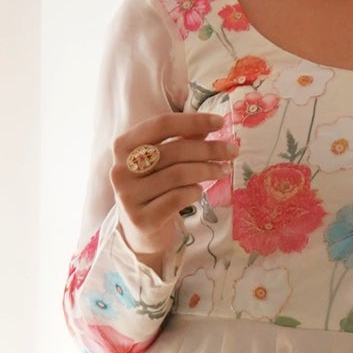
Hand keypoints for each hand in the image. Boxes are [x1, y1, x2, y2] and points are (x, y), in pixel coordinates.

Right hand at [113, 112, 240, 270]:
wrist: (139, 231)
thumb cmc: (153, 189)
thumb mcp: (163, 161)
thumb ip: (182, 140)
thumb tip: (209, 125)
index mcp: (123, 146)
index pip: (161, 125)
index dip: (193, 121)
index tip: (220, 122)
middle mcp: (121, 169)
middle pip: (173, 150)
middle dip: (208, 149)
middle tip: (232, 151)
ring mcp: (129, 196)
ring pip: (178, 175)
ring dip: (207, 170)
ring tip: (223, 171)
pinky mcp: (142, 219)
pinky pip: (177, 198)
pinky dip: (194, 191)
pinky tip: (199, 191)